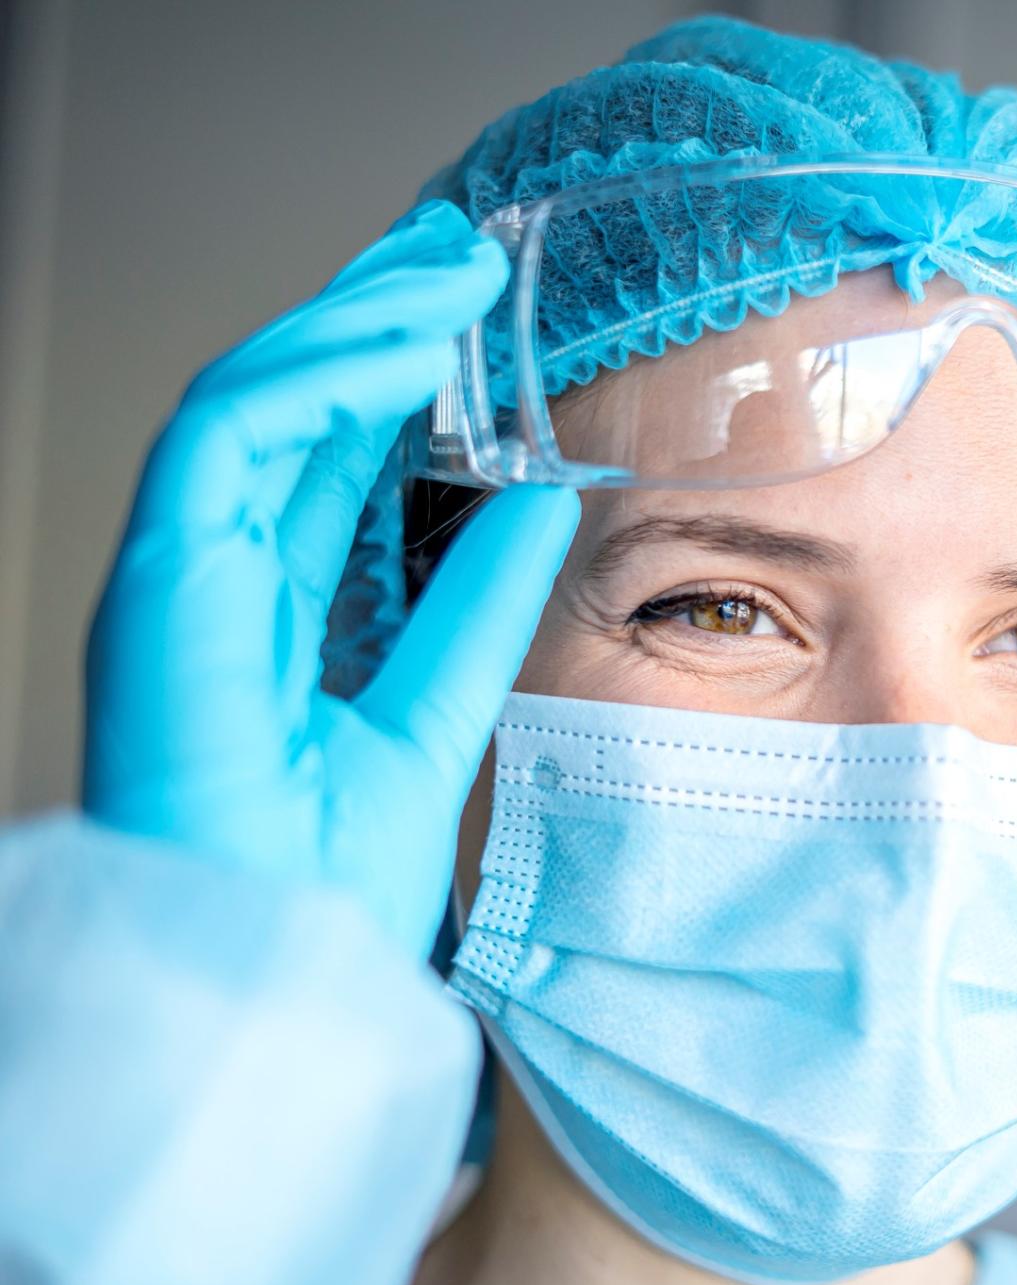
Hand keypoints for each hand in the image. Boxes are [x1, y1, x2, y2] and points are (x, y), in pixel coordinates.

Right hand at [83, 200, 579, 958]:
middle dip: (364, 317)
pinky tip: (402, 347)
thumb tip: (543, 499)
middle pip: (280, 410)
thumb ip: (477, 606)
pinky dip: (314, 379)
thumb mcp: (436, 714)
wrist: (273, 989)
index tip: (465, 315)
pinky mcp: (160, 587)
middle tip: (453, 252)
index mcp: (265, 614)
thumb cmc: (329, 889)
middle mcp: (209, 581)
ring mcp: (173, 580)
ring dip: (347, 322)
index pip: (319, 461)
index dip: (386, 377)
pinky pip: (225, 440)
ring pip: (246, 400)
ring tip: (443, 270)